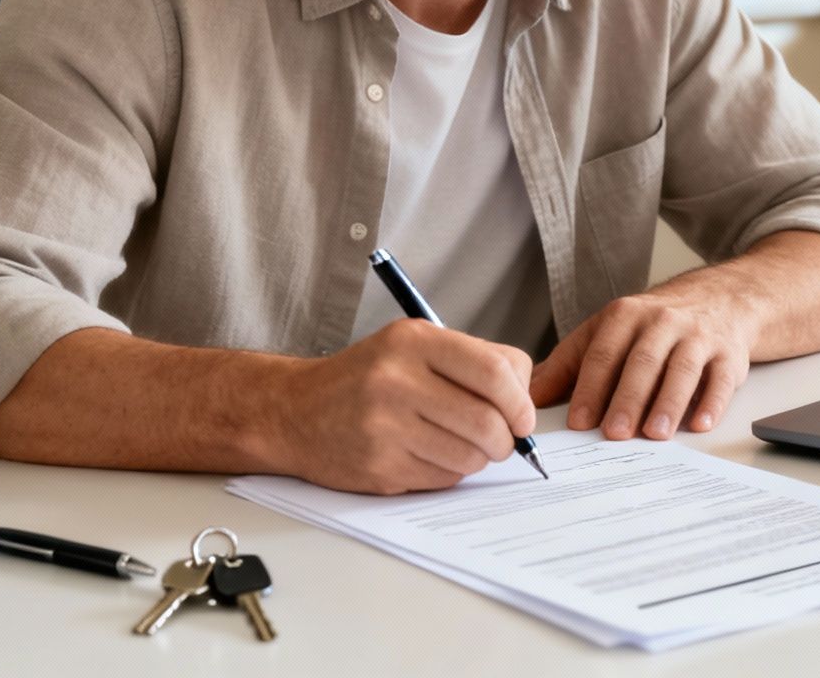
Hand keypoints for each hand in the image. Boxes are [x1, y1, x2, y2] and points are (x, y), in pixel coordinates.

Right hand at [280, 319, 535, 493]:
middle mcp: (397, 380)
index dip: (520, 401)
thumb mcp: (411, 346)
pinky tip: (429, 455)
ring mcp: (385, 427)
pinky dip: (449, 472)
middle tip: (502, 441)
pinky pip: (443, 479)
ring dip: (478, 458)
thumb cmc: (365, 378)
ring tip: (460, 445)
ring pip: (470, 456)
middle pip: (488, 421)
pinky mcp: (379, 467)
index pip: (495, 372)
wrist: (294, 412)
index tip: (522, 416)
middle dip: (506, 439)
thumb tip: (525, 399)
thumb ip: (469, 362)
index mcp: (412, 342)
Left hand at [529, 279, 753, 440]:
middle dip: (627, 398)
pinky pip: (721, 378)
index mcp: (626, 316)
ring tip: (654, 433)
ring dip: (668, 402)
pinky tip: (700, 423)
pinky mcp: (729, 354)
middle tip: (614, 433)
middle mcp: (663, 322)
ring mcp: (699, 336)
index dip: (590, 388)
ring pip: (682, 369)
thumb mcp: (607, 331)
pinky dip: (712, 402)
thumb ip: (569, 364)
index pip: (604, 353)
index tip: (579, 421)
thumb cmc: (653, 324)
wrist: (719, 299)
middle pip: (642, 362)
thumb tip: (531, 396)